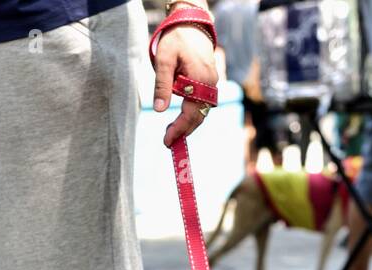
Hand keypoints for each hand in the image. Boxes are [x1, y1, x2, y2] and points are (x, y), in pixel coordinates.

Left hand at [152, 23, 218, 146]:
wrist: (192, 24)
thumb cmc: (176, 40)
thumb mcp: (164, 60)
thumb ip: (162, 85)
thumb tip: (159, 110)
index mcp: (200, 80)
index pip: (191, 113)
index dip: (179, 129)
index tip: (167, 141)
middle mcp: (210, 84)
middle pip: (199, 116)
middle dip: (184, 131)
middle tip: (168, 142)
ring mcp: (212, 84)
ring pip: (202, 112)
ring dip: (188, 124)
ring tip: (171, 132)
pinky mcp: (210, 82)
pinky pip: (202, 104)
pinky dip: (192, 114)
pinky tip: (180, 118)